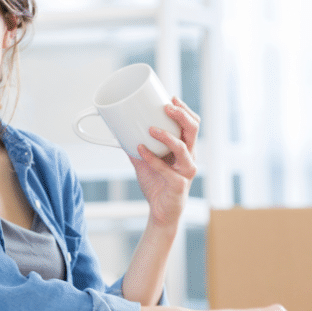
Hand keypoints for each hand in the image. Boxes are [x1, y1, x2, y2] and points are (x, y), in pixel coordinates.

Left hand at [129, 97, 199, 226]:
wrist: (160, 212)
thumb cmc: (157, 185)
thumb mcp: (144, 162)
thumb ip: (135, 147)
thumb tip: (118, 131)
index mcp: (185, 149)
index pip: (192, 125)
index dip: (184, 110)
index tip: (170, 98)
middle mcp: (189, 158)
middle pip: (193, 130)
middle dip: (181, 115)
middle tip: (166, 107)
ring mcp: (186, 171)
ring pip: (183, 148)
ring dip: (167, 136)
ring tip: (151, 129)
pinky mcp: (178, 185)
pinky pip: (165, 169)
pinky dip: (151, 158)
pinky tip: (140, 150)